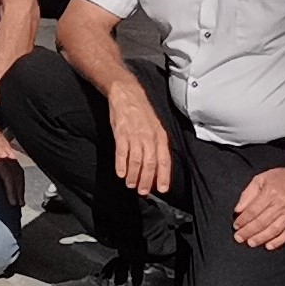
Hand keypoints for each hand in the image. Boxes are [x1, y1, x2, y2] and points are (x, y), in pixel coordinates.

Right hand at [105, 79, 172, 196]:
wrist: (127, 94)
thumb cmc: (142, 113)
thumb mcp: (156, 127)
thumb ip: (157, 146)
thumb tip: (158, 167)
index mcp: (160, 136)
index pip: (164, 160)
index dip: (164, 176)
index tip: (162, 190)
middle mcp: (149, 137)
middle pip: (150, 164)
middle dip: (147, 180)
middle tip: (142, 191)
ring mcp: (135, 134)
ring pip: (136, 160)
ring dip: (133, 175)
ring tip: (130, 184)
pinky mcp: (121, 132)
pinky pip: (122, 152)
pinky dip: (121, 164)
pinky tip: (120, 173)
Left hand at [232, 160, 284, 249]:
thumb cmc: (282, 178)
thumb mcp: (261, 179)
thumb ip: (248, 194)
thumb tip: (238, 210)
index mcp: (270, 193)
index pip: (253, 210)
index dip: (243, 220)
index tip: (236, 226)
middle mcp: (281, 204)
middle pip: (262, 222)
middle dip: (248, 231)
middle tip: (239, 238)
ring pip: (274, 230)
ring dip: (261, 238)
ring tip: (251, 243)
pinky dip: (278, 241)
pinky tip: (269, 246)